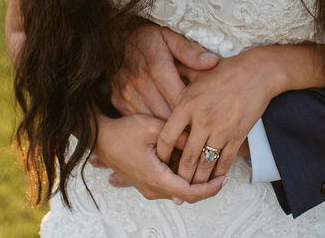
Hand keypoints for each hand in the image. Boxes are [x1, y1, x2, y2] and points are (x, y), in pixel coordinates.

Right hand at [92, 114, 225, 203]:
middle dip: (205, 184)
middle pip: (187, 195)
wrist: (101, 138)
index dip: (210, 188)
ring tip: (205, 159)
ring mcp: (148, 188)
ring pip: (179, 191)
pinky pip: (169, 185)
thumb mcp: (154, 128)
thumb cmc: (124, 132)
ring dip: (193, 179)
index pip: (190, 193)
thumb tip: (201, 143)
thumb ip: (179, 137)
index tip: (223, 178)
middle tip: (221, 169)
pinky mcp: (146, 183)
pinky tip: (187, 159)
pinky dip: (181, 176)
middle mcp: (152, 189)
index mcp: (155, 178)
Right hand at [111, 21, 218, 118]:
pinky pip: (136, 121)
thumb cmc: (147, 37)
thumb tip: (212, 62)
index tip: (204, 115)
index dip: (193, 111)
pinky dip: (149, 124)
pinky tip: (160, 123)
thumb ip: (190, 51)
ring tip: (181, 129)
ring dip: (165, 127)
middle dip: (181, 123)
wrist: (115, 35)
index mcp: (157, 69)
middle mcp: (140, 84)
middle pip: (166, 115)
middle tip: (196, 127)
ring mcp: (127, 94)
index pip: (180, 101)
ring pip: (151, 122)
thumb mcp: (170, 37)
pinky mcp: (117, 101)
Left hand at [157, 47, 283, 184]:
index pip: (168, 137)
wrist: (257, 73)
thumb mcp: (196, 72)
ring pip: (205, 164)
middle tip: (173, 188)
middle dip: (179, 177)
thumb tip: (158, 74)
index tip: (158, 162)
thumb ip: (176, 77)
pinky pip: (225, 161)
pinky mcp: (237, 136)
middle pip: (186, 158)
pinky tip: (213, 180)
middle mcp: (202, 120)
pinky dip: (218, 174)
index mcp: (187, 105)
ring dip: (198, 180)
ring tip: (191, 190)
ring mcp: (221, 130)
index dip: (162, 154)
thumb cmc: (225, 71)